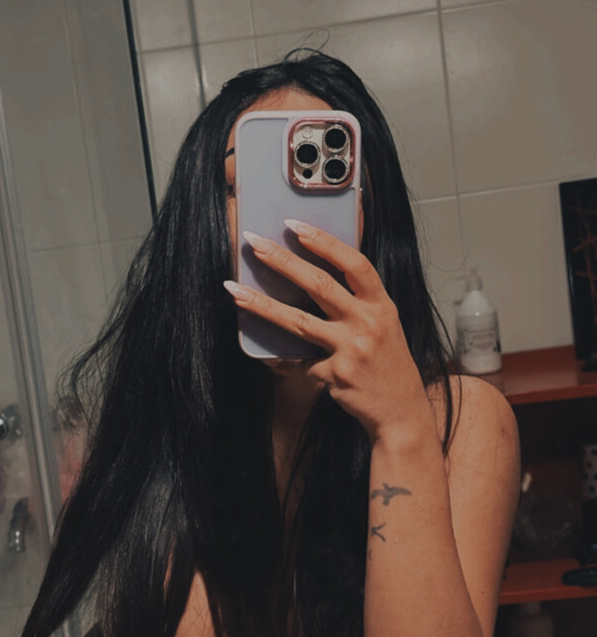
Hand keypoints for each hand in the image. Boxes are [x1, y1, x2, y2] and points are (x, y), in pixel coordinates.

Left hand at [224, 220, 427, 442]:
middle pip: (319, 284)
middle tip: (254, 243)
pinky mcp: (335, 375)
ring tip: (235, 291)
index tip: (295, 225)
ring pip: (299, 321)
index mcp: (382, 305)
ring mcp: (352, 349)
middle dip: (282, 260)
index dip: (324, 242)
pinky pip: (299, 362)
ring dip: (262, 305)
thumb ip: (357, 304)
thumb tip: (310, 281)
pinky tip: (269, 358)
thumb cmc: (387, 365)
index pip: (353, 264)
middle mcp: (368, 323)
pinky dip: (283, 361)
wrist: (401, 411)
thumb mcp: (383, 326)